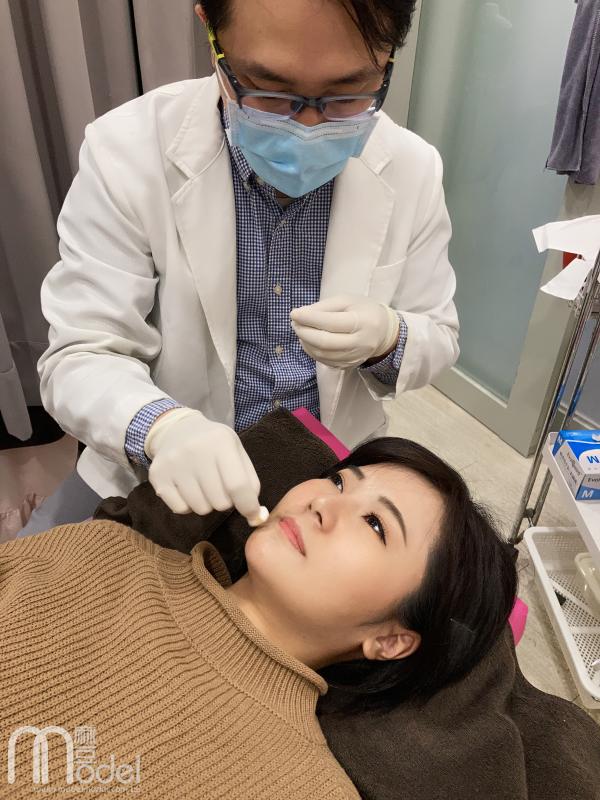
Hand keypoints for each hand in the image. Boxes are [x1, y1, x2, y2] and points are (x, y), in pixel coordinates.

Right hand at [144, 408, 261, 523]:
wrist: (176, 429)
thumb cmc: (214, 445)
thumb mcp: (236, 452)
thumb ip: (250, 482)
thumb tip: (257, 516)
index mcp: (221, 442)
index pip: (238, 485)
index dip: (248, 506)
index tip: (253, 515)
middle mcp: (195, 450)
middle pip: (220, 501)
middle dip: (225, 501)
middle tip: (220, 487)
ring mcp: (173, 463)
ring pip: (200, 508)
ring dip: (207, 503)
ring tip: (203, 486)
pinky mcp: (157, 475)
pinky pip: (180, 509)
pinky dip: (188, 506)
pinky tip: (188, 489)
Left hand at [290, 294, 399, 368]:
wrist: (384, 332)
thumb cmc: (364, 311)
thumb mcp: (347, 300)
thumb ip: (324, 307)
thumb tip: (301, 314)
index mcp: (362, 322)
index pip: (331, 323)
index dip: (309, 319)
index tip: (294, 313)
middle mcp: (360, 343)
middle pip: (325, 342)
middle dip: (304, 332)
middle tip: (294, 323)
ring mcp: (355, 357)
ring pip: (323, 354)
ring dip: (305, 342)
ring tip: (300, 330)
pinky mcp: (349, 366)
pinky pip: (325, 361)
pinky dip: (312, 351)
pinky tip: (308, 341)